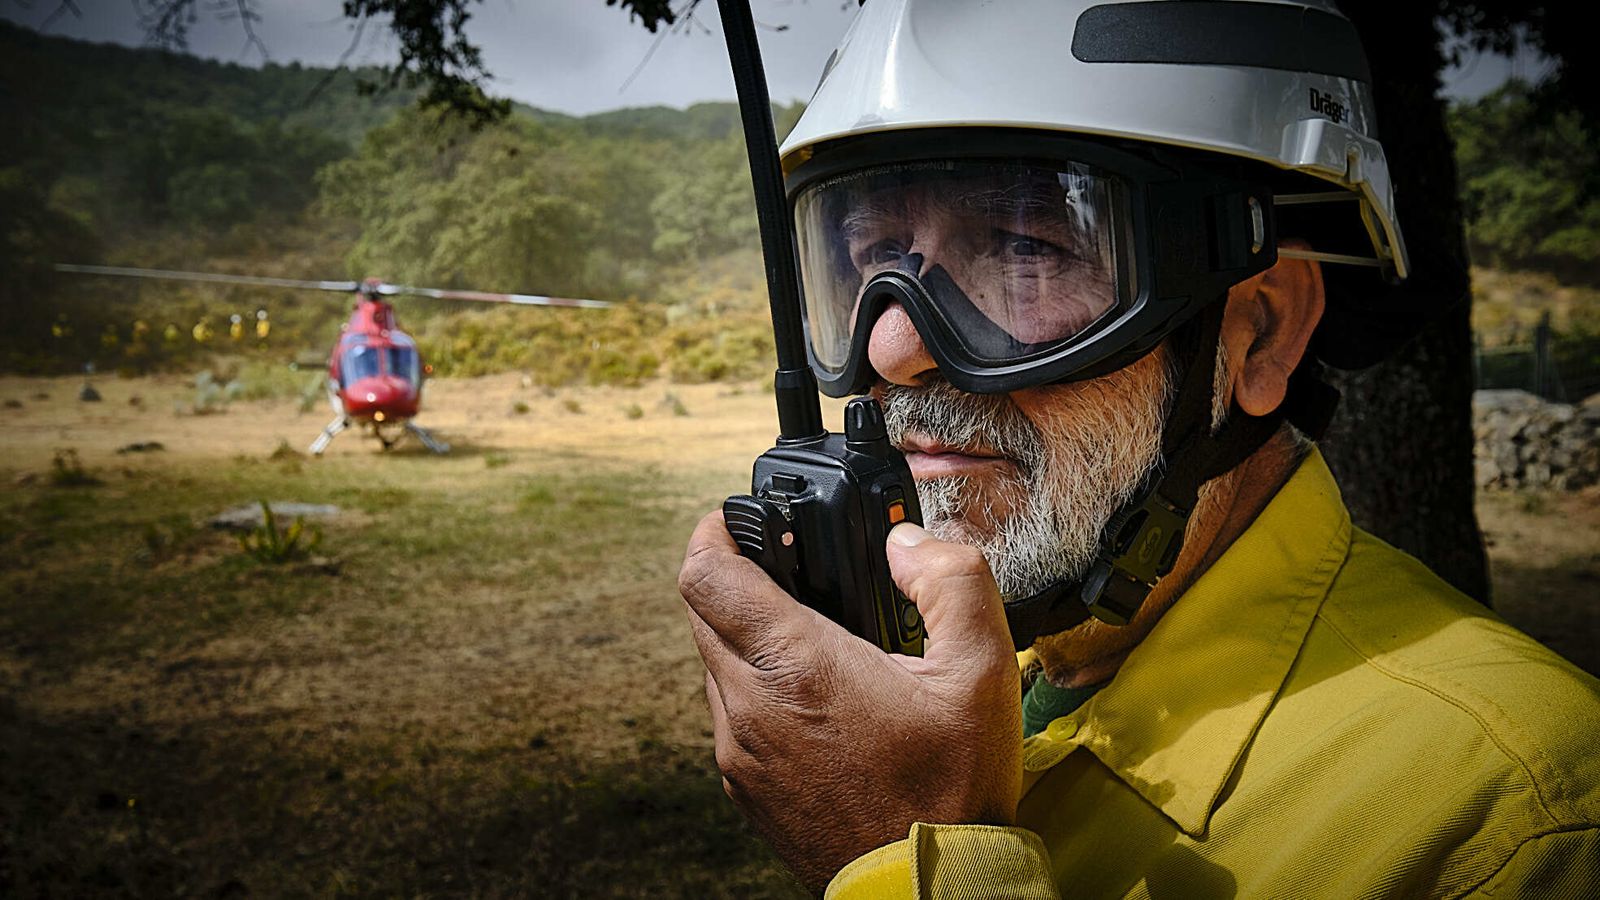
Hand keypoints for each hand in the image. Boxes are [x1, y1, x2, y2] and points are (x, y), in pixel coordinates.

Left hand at [677, 512, 1021, 890]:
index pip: (706, 574)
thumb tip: (909, 543)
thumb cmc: (952, 791)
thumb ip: (952, 582)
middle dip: (731, 578)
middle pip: (700, 613)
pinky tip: (811, 695)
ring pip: (712, 665)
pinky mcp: (745, 789)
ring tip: (806, 632)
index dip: (712, 532)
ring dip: (742, 636)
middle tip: (780, 566)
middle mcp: (749, 707)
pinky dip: (754, 687)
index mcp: (794, 666)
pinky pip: (728, 715)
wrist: (926, 890)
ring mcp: (740, 753)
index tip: (735, 519)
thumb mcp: (982, 670)